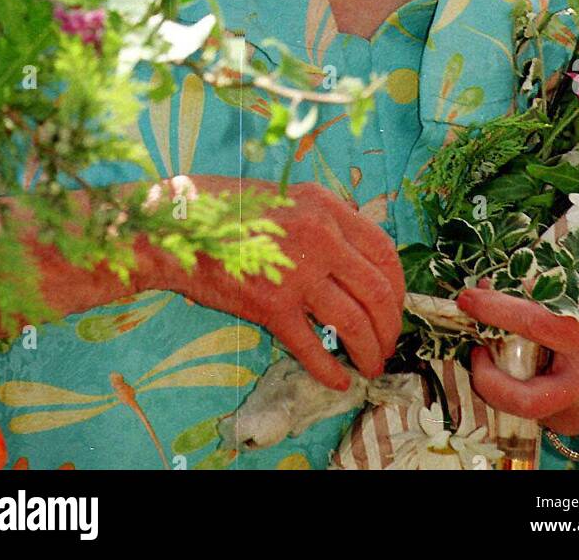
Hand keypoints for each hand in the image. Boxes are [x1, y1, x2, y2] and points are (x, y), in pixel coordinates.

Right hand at [157, 178, 404, 392]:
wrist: (179, 224)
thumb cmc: (230, 208)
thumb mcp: (290, 198)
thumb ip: (326, 222)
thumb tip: (357, 258)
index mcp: (327, 208)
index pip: (384, 252)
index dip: (398, 286)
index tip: (394, 305)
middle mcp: (320, 238)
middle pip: (378, 292)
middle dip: (390, 326)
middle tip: (387, 344)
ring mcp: (296, 273)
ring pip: (354, 322)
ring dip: (369, 351)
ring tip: (371, 365)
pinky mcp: (270, 305)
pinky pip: (312, 347)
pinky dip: (330, 370)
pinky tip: (338, 380)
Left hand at [457, 281, 578, 434]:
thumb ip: (543, 292)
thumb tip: (491, 286)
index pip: (534, 325)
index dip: (495, 310)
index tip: (466, 297)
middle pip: (525, 399)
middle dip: (487, 379)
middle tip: (475, 350)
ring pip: (522, 407)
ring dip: (497, 381)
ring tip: (492, 352)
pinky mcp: (571, 424)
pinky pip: (531, 407)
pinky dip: (515, 385)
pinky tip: (518, 365)